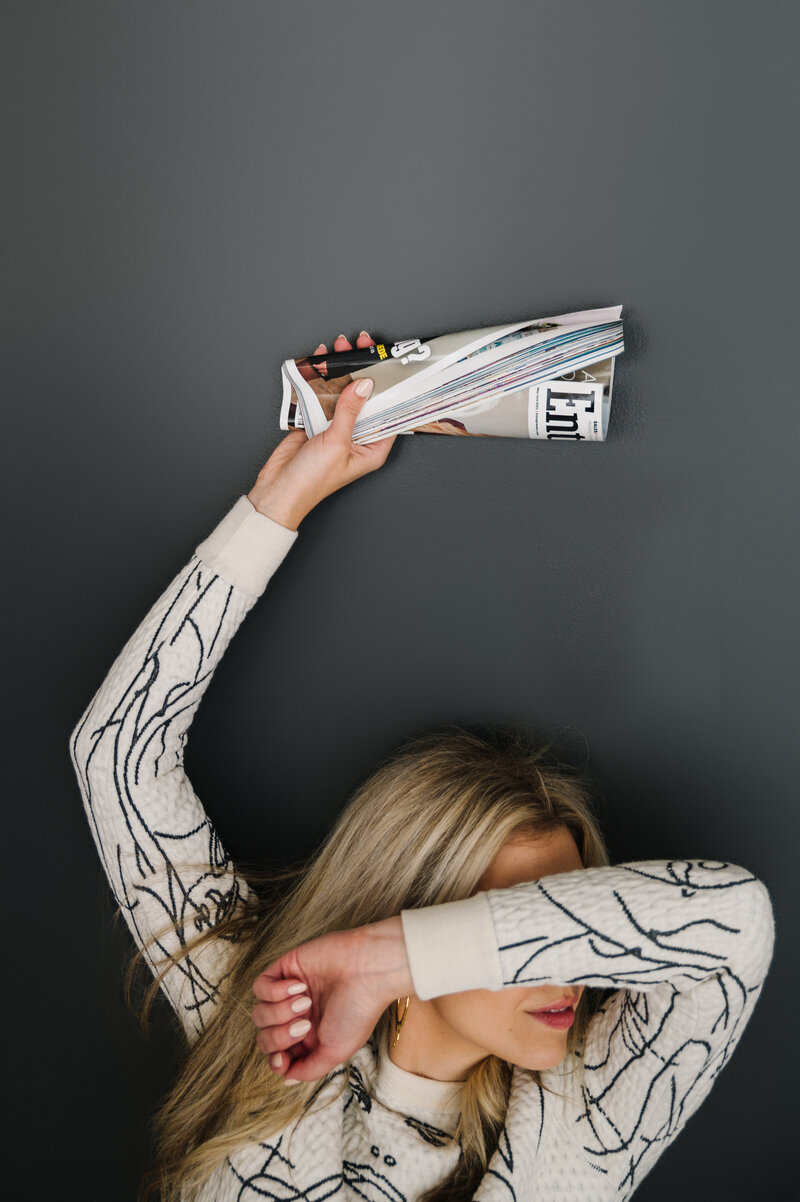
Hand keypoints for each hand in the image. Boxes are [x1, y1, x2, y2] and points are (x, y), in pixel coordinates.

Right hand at [248, 331, 396, 530]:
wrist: (278, 490)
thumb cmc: (312, 481)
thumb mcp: (337, 444)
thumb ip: (349, 412)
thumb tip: (364, 385)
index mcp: (372, 448)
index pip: (388, 412)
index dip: (390, 387)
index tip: (390, 363)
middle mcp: (356, 438)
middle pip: (365, 398)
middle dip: (363, 371)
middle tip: (362, 346)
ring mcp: (336, 429)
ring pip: (343, 394)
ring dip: (341, 371)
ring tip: (341, 347)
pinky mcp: (315, 423)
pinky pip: (321, 397)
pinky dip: (320, 380)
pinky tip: (321, 362)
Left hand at [251, 916, 411, 1083]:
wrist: (367, 971)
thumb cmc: (358, 1011)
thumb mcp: (336, 1051)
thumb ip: (309, 1069)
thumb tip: (286, 1079)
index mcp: (309, 1039)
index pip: (277, 1056)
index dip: (275, 1061)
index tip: (283, 1059)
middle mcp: (296, 1017)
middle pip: (265, 1037)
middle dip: (280, 1036)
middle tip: (306, 1024)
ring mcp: (288, 994)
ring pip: (259, 1013)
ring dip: (279, 1011)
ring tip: (306, 1000)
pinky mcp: (284, 969)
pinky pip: (259, 986)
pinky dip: (274, 990)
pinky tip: (298, 986)